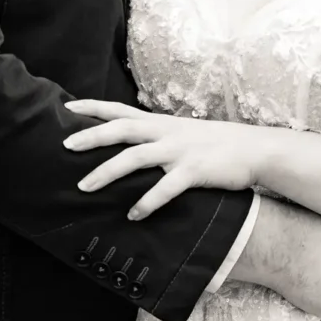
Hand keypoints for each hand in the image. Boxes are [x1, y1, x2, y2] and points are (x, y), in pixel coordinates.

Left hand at [64, 100, 266, 219]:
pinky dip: (147, 202)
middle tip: (64, 146)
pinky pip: (166, 187)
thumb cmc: (217, 145)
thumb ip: (158, 139)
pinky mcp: (195, 170)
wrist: (256, 148)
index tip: (67, 105)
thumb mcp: (183, 135)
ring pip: (135, 157)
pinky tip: (133, 215)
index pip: (120, 110)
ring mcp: (180, 150)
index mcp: (161, 123)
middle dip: (91, 136)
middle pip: (121, 129)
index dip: (93, 107)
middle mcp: (166, 132)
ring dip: (107, 172)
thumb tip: (132, 149)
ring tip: (85, 187)